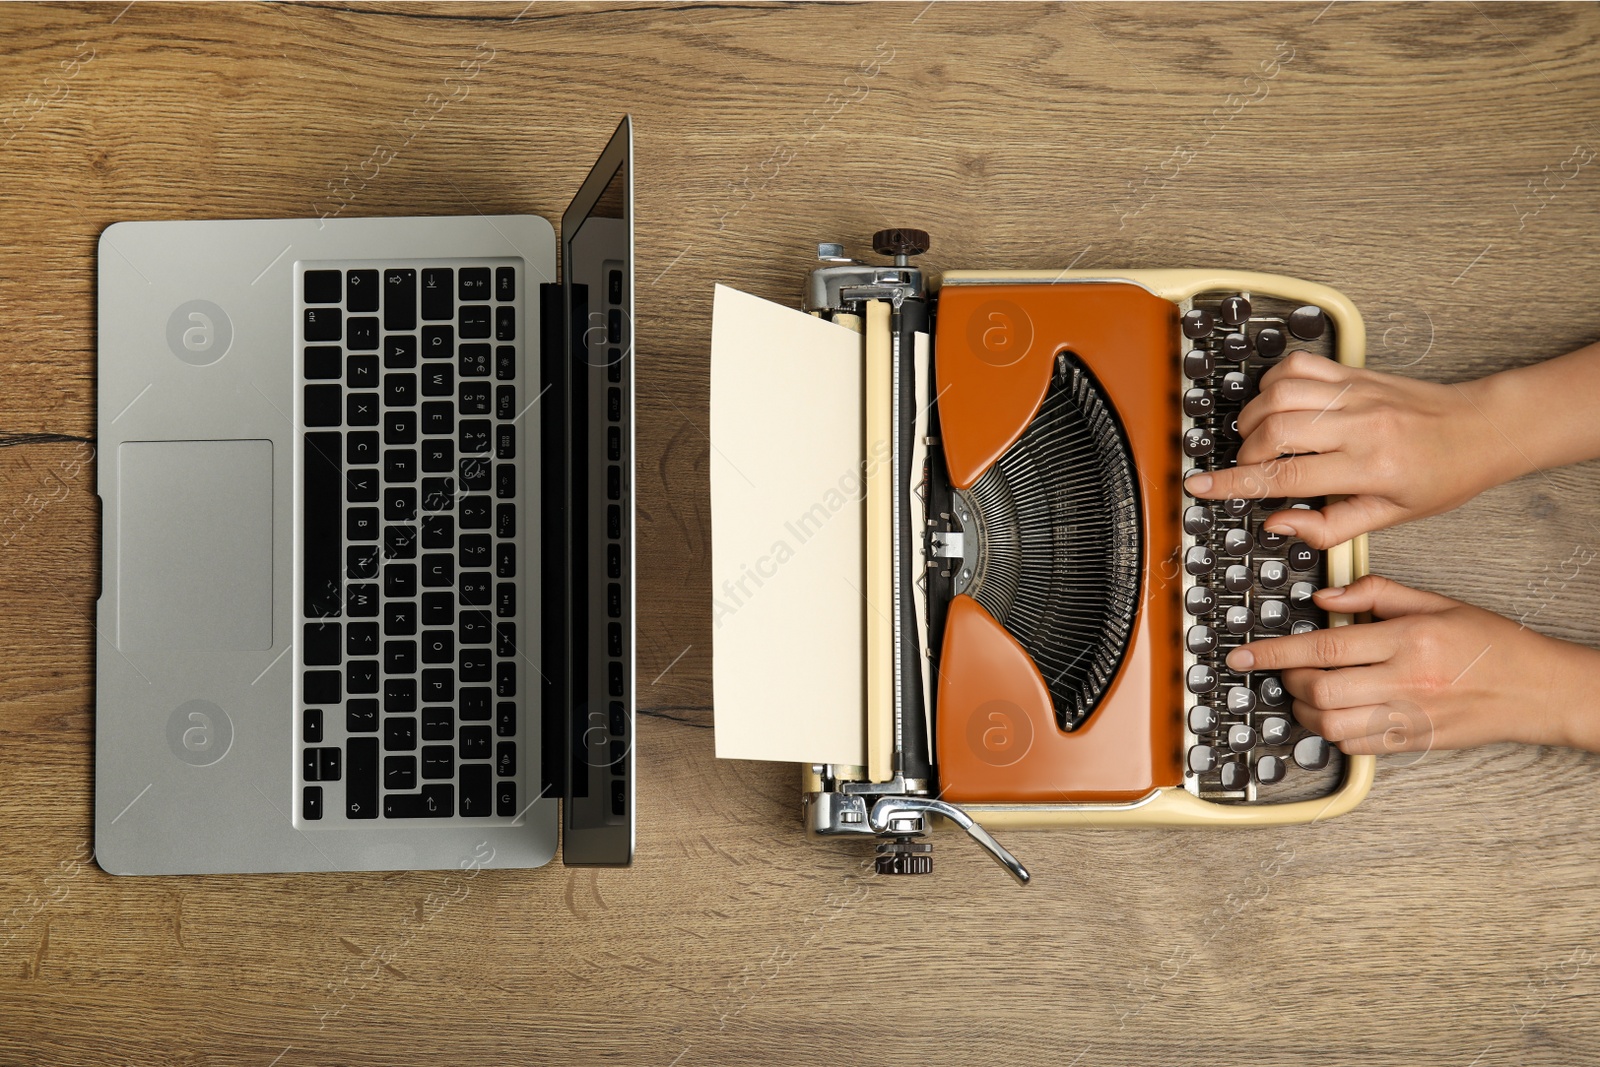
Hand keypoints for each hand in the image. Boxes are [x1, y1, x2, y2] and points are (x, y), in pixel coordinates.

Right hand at [1183, 352, 1516, 548]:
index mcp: (1371, 466)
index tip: (1202, 486)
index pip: (1286, 476)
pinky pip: (1296, 365)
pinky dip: (1272, 383)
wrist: (1482, 428)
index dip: (1235, 484)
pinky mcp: (1353, 372)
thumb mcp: (1391, 518)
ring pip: (1278, 392)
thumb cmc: (1443, 476)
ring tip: (1258, 439)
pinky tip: (1276, 404)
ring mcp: (1355, 391)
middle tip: (1247, 470)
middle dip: (1245, 453)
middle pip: (1274, 430)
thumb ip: (1328, 526)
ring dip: (1254, 417)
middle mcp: (1360, 423)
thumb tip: (1278, 523)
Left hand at [1225, 574, 1599, 753]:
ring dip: (1303, 711)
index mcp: (1408, 641)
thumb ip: (1375, 594)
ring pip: (1332, 726)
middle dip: (1285, 681)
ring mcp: (1411, 717)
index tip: (1244, 654)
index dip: (1274, 652)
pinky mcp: (1415, 743)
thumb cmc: (1490, 643)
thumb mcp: (1435, 602)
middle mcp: (1407, 682)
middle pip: (1320, 691)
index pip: (1323, 648)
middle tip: (1277, 670)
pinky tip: (1335, 714)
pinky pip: (1357, 747)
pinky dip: (1333, 733)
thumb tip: (1324, 598)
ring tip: (1302, 693)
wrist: (1538, 689)